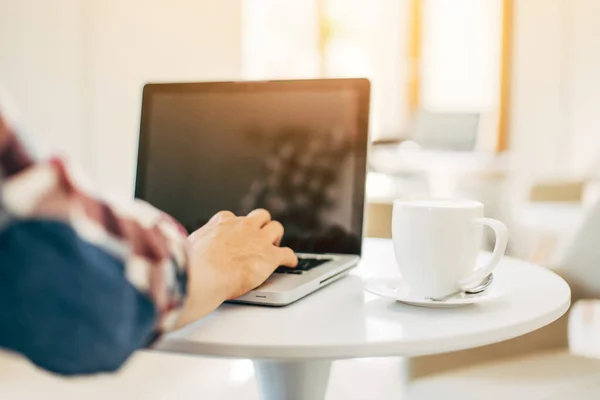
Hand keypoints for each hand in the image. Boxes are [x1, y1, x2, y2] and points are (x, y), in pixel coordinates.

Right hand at [174, 209, 296, 327]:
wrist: (203, 275)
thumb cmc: (192, 265)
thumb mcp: (188, 247)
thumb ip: (194, 247)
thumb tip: (182, 253)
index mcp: (222, 223)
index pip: (232, 217)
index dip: (236, 227)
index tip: (235, 233)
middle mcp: (242, 226)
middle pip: (259, 216)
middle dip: (261, 225)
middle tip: (259, 237)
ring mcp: (258, 239)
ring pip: (276, 228)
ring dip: (276, 237)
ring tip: (274, 246)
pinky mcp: (270, 256)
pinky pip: (287, 253)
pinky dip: (290, 258)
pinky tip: (291, 263)